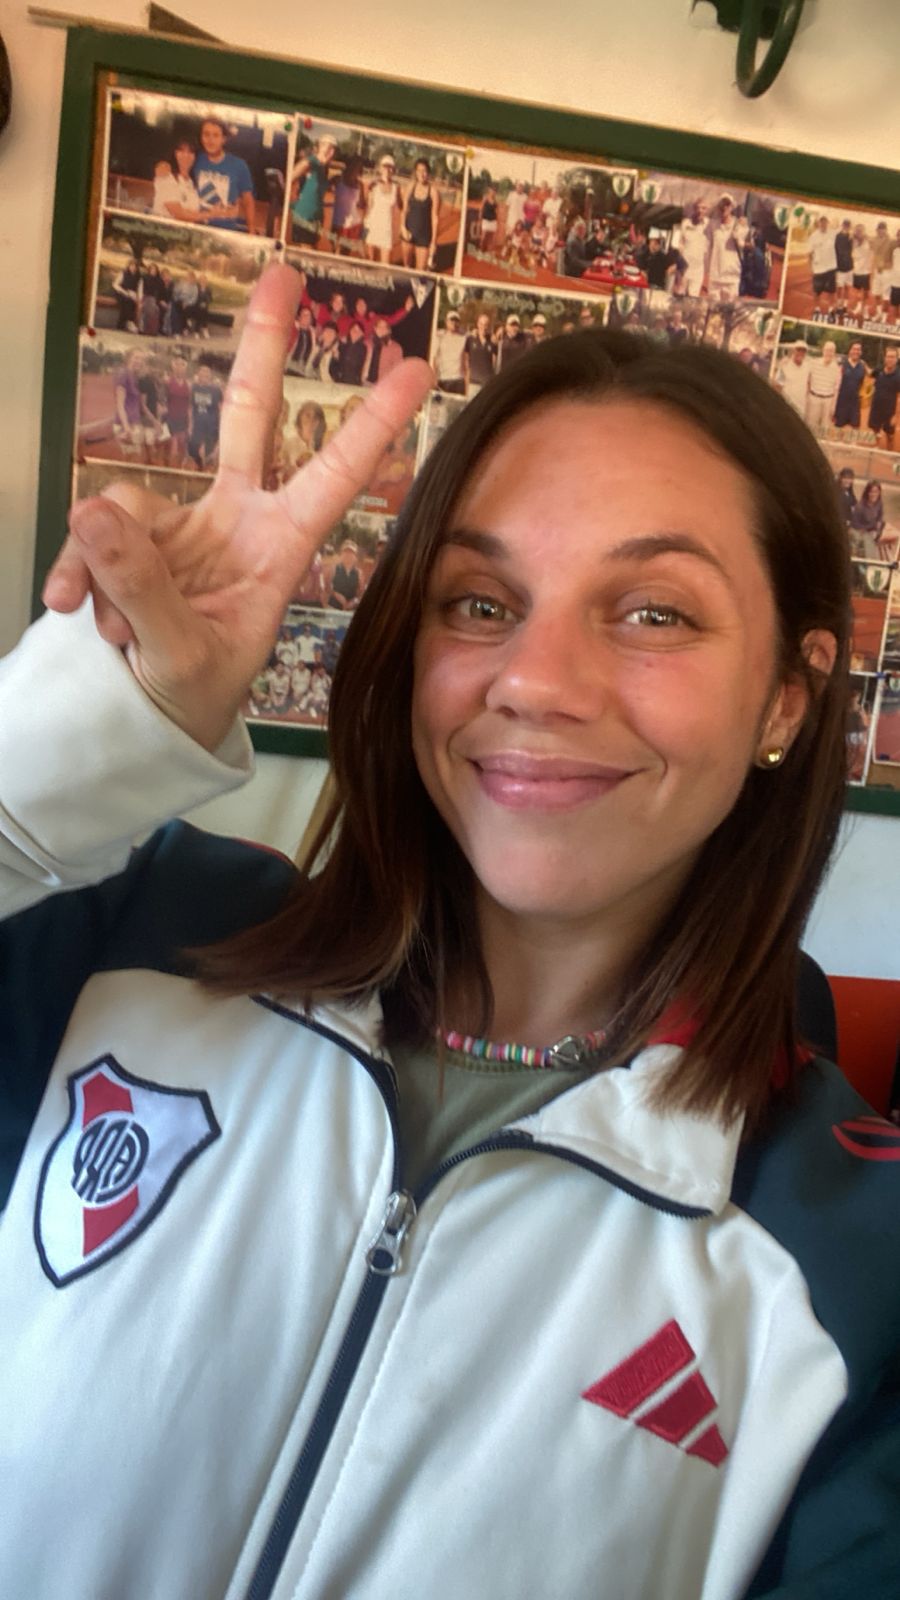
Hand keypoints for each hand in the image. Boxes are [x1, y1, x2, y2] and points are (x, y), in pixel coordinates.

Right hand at [44, 264, 430, 750]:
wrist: (142, 718)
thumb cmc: (192, 695)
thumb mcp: (178, 655)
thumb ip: (143, 590)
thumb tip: (98, 510)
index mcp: (279, 550)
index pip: (332, 477)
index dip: (369, 424)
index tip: (417, 368)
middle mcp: (235, 520)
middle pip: (247, 417)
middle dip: (262, 348)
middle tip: (285, 277)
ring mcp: (180, 522)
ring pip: (131, 500)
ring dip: (111, 568)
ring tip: (117, 634)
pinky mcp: (130, 534)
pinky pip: (92, 528)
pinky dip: (77, 569)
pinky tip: (68, 608)